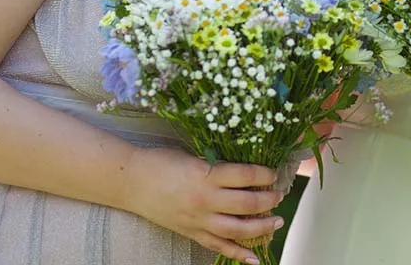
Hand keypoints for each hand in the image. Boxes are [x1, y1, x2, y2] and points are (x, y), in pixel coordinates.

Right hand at [119, 146, 284, 263]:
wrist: (130, 181)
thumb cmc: (161, 162)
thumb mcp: (193, 156)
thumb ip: (217, 165)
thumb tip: (245, 168)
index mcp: (206, 174)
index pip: (245, 175)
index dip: (264, 174)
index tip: (273, 172)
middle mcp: (205, 199)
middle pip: (247, 203)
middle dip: (268, 200)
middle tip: (280, 196)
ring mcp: (198, 220)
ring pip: (237, 229)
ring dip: (261, 227)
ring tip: (277, 222)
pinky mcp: (191, 232)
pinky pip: (218, 246)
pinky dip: (237, 253)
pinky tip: (254, 258)